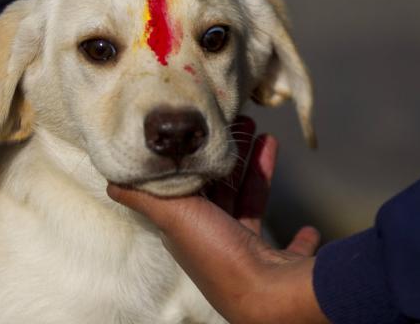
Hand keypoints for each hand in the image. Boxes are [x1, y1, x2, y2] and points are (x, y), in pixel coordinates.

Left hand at [107, 117, 329, 323]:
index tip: (209, 127)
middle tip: (245, 123)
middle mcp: (217, 242)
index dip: (198, 157)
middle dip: (233, 157)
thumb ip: (144, 198)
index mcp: (191, 229)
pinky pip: (290, 248)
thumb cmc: (219, 255)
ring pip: (254, 204)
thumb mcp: (174, 217)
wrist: (269, 297)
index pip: (191, 184)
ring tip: (270, 138)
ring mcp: (249, 255)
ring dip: (261, 173)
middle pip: (224, 190)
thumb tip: (110, 179)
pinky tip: (309, 227)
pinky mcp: (279, 264)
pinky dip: (300, 238)